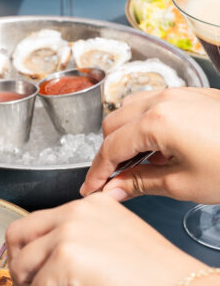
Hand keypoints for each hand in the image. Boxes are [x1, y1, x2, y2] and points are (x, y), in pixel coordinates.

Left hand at [5, 193, 204, 285]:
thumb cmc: (154, 281)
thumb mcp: (109, 244)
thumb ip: (74, 245)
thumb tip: (40, 268)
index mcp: (88, 204)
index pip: (32, 223)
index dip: (27, 255)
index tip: (34, 277)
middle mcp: (76, 211)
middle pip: (16, 237)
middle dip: (19, 270)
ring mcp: (69, 234)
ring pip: (22, 267)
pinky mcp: (67, 260)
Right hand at [80, 87, 219, 202]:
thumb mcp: (182, 184)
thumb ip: (138, 184)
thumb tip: (111, 191)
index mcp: (156, 122)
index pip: (109, 149)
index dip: (96, 173)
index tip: (91, 191)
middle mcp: (163, 100)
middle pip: (113, 124)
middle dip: (107, 153)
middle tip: (111, 180)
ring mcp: (179, 94)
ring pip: (129, 110)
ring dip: (123, 136)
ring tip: (134, 165)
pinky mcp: (193, 95)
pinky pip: (152, 105)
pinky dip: (142, 126)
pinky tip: (156, 149)